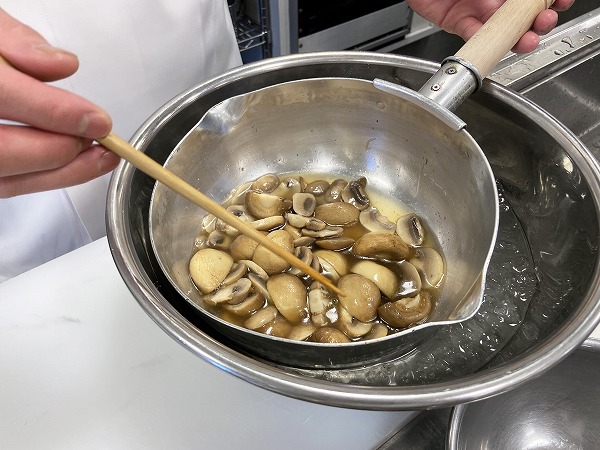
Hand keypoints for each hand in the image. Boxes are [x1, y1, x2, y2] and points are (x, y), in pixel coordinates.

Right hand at [0, 8, 119, 197]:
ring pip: (5, 180)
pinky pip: (7, 184)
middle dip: (59, 148)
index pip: (2, 95)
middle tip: (95, 136)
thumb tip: (60, 64)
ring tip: (96, 155)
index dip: (55, 112)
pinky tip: (72, 164)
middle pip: (2, 151)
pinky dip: (45, 177)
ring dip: (60, 172)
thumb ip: (18, 42)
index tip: (95, 118)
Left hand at [406, 0, 575, 52]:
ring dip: (518, 38)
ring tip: (529, 40)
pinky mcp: (458, 22)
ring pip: (502, 30)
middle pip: (523, 15)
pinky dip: (485, 42)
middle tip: (546, 21)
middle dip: (539, 21)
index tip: (562, 2)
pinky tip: (496, 44)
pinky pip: (474, 36)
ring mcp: (478, 10)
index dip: (550, 1)